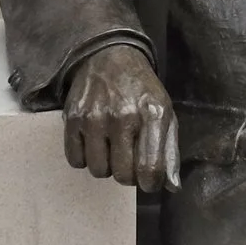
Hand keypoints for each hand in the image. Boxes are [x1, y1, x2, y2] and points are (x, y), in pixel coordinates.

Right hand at [62, 44, 178, 192]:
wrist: (110, 57)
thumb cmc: (142, 91)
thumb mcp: (166, 113)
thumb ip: (170, 151)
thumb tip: (172, 187)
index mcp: (153, 115)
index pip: (150, 170)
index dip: (150, 184)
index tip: (148, 179)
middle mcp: (123, 116)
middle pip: (122, 175)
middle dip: (128, 174)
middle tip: (129, 158)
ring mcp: (95, 117)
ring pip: (98, 171)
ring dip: (106, 166)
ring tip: (111, 147)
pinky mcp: (73, 118)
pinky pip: (75, 160)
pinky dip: (84, 158)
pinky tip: (94, 142)